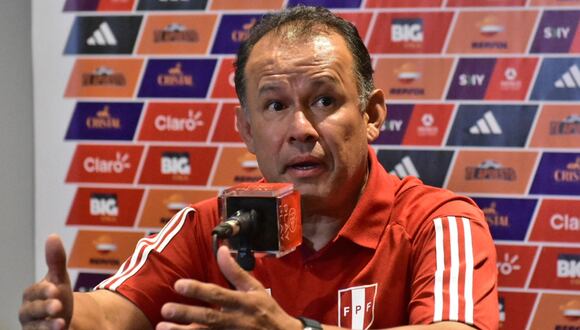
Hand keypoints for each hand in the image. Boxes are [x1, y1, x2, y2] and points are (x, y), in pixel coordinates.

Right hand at [19, 234, 73, 329]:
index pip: (34, 292)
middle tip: (58, 306)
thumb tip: (52, 236)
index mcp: (31, 296)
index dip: (44, 291)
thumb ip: (56, 261)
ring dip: (47, 327)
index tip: (55, 289)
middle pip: (32, 312)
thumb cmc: (57, 297)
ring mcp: (33, 329)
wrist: (63, 320)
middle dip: (45, 308)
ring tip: (62, 324)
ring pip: (35, 329)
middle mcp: (28, 314)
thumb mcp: (59, 279)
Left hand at [157, 245, 302, 329]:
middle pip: (208, 317)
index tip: (179, 284)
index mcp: (242, 303)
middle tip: (166, 309)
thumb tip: (221, 250)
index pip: (218, 295)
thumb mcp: (255, 288)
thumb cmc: (266, 311)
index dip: (198, 290)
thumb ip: (235, 271)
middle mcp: (236, 321)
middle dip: (186, 314)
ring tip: (162, 327)